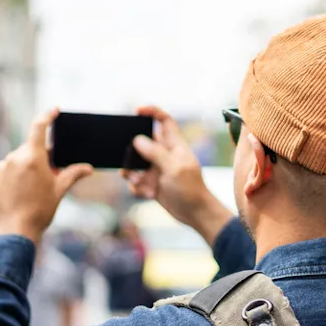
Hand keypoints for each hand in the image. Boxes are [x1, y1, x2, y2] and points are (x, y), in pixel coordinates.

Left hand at [0, 109, 92, 244]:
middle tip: (44, 177)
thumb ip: (72, 175)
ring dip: (21, 170)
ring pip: (13, 162)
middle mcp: (13, 157)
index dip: (47, 116)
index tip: (53, 110)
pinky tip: (12, 195)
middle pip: (28, 150)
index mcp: (33, 157)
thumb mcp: (58, 191)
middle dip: (36, 159)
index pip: (39, 127)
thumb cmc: (39, 212)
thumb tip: (88, 168)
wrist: (12, 232)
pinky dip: (7, 178)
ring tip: (25, 192)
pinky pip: (0, 172)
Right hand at [124, 105, 231, 245]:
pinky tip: (148, 194)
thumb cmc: (190, 189)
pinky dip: (137, 187)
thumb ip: (155, 153)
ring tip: (139, 181)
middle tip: (129, 160)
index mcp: (174, 145)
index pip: (164, 121)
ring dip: (132, 173)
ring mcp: (157, 169)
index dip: (152, 112)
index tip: (137, 111)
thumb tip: (137, 140)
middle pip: (142, 142)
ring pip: (135, 163)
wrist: (195, 214)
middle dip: (132, 150)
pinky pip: (136, 180)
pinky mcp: (152, 183)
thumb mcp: (173, 169)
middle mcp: (164, 154)